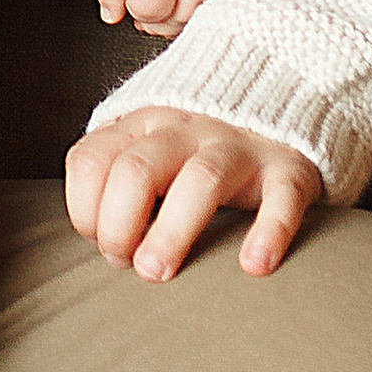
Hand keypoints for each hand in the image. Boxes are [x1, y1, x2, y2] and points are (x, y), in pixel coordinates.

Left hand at [65, 107, 322, 281]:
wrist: (278, 99)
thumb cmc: (194, 148)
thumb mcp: (148, 145)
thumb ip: (117, 180)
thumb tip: (99, 240)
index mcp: (141, 124)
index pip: (91, 160)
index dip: (85, 209)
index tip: (99, 242)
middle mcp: (184, 129)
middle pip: (137, 171)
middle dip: (119, 225)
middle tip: (129, 265)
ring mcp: (237, 146)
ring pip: (201, 179)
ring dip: (172, 230)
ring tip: (158, 272)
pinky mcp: (287, 168)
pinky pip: (281, 195)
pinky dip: (270, 230)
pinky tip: (254, 264)